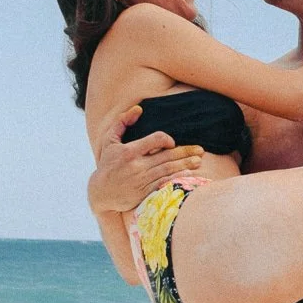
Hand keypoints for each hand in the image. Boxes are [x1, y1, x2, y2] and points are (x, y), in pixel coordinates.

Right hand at [88, 106, 203, 212]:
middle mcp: (137, 166)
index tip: (172, 142)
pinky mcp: (145, 193)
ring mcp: (142, 180)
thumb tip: (139, 108)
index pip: (155, 140)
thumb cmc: (107, 164)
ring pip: (169, 170)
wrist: (100, 193)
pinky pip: (165, 184)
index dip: (167, 139)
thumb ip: (122, 122)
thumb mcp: (109, 141)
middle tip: (201, 150)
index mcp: (129, 151)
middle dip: (186, 152)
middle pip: (167, 156)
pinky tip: (189, 175)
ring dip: (186, 165)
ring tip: (199, 160)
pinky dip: (178, 179)